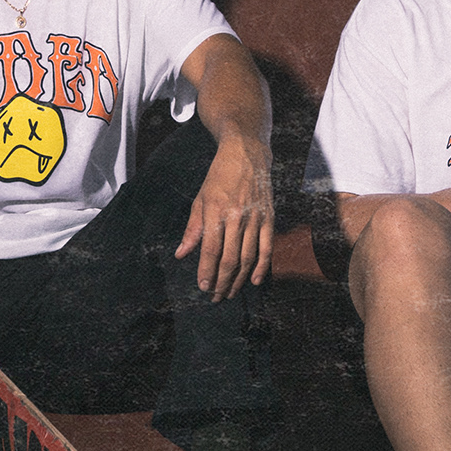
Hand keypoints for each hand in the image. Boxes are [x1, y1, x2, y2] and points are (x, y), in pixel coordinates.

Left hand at [176, 135, 274, 300]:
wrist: (246, 154)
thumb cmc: (219, 177)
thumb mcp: (200, 199)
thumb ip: (192, 230)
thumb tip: (181, 254)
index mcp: (216, 211)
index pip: (210, 249)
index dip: (206, 271)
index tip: (202, 287)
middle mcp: (236, 217)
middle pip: (230, 258)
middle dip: (221, 281)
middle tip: (215, 296)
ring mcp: (255, 218)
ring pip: (248, 258)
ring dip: (239, 279)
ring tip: (230, 293)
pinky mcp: (269, 218)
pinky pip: (267, 248)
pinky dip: (262, 267)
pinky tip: (255, 281)